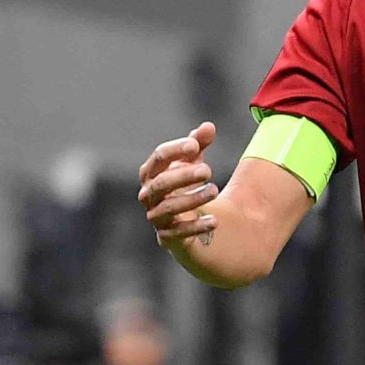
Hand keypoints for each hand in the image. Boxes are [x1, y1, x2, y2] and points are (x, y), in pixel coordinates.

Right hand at [139, 122, 218, 246]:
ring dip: (192, 199)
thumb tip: (208, 126)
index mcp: (153, 173)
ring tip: (214, 190)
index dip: (174, 150)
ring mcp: (156, 217)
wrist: (188, 220)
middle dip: (183, 176)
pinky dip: (195, 227)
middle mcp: (150, 196)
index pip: (158, 158)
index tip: (195, 145)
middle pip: (160, 184)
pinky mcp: (167, 238)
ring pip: (167, 208)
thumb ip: (200, 144)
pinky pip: (176, 234)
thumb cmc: (187, 184)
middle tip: (208, 171)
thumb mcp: (195, 162)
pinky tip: (214, 221)